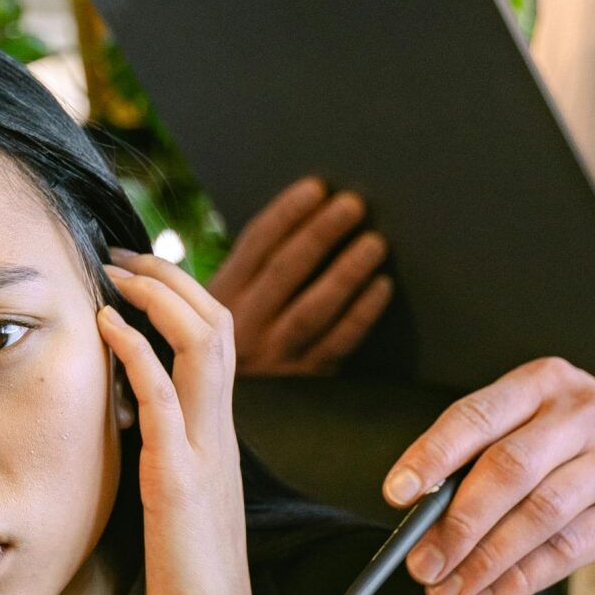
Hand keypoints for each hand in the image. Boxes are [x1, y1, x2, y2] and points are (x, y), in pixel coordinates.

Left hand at [98, 250, 260, 594]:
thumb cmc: (191, 586)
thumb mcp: (179, 507)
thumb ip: (169, 463)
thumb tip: (136, 433)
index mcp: (220, 439)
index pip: (216, 343)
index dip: (182, 298)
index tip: (137, 276)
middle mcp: (221, 435)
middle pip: (218, 325)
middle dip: (172, 278)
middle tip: (123, 254)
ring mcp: (205, 454)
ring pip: (204, 345)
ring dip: (159, 296)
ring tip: (116, 270)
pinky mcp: (180, 481)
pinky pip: (166, 397)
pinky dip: (139, 350)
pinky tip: (108, 324)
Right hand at [211, 177, 391, 376]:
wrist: (212, 406)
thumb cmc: (235, 339)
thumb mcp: (226, 301)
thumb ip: (256, 266)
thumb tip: (311, 208)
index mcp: (221, 296)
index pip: (255, 245)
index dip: (286, 213)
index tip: (317, 187)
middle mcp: (244, 326)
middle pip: (284, 272)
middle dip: (320, 234)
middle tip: (354, 205)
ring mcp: (274, 356)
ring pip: (312, 309)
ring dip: (346, 272)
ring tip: (375, 243)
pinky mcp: (303, 381)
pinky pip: (336, 343)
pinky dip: (361, 314)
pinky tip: (382, 288)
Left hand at [382, 359, 594, 594]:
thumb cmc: (589, 452)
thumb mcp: (543, 433)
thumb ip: (486, 462)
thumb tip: (420, 521)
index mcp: (543, 384)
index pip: (477, 416)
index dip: (432, 456)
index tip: (398, 495)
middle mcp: (583, 414)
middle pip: (508, 469)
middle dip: (456, 524)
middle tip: (420, 566)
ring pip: (538, 514)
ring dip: (484, 561)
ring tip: (447, 592)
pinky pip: (568, 550)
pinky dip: (519, 581)